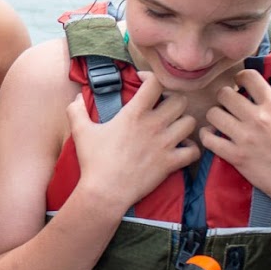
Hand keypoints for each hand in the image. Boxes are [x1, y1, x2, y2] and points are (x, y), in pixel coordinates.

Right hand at [67, 72, 198, 204]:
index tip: (143, 82)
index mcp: (134, 114)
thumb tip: (76, 98)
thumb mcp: (81, 131)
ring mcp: (165, 144)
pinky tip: (181, 149)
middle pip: (180, 100)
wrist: (105, 192)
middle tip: (163, 107)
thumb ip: (76, 110)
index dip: (151, 77)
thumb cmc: (94, 161)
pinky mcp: (171, 163)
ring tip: (174, 127)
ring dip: (183, 123)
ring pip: (190, 123)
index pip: (155, 83)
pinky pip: (194, 151)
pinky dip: (191, 149)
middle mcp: (154, 125)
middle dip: (173, 101)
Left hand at [199, 70, 270, 210]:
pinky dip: (207, 136)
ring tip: (221, 121)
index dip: (241, 77)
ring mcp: (244, 138)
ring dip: (215, 115)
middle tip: (229, 104)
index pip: (249, 77)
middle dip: (224, 96)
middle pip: (224, 94)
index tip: (241, 84)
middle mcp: (257, 119)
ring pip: (213, 114)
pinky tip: (213, 137)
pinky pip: (208, 140)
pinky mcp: (235, 157)